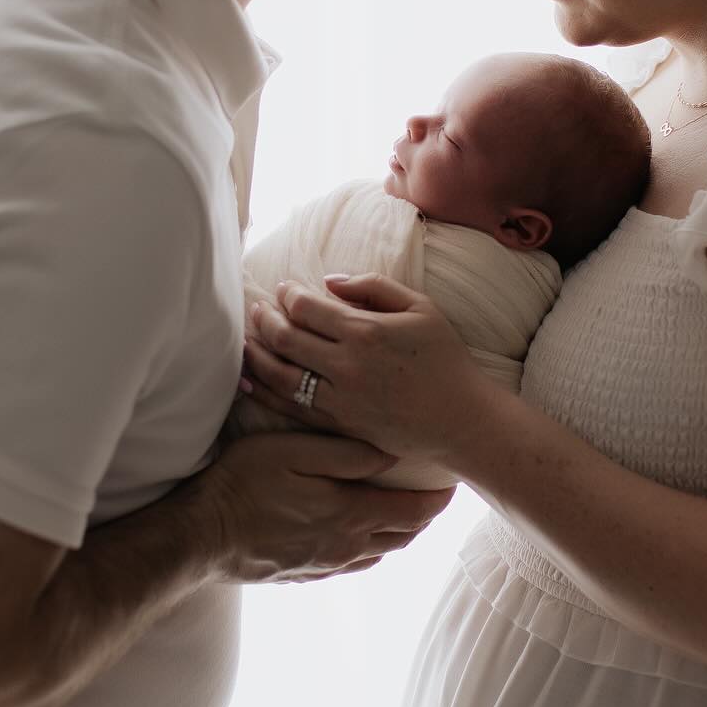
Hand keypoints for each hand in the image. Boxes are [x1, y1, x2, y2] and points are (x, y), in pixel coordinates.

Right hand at [190, 429, 453, 583]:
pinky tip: (365, 533)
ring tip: (406, 509)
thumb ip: (347, 454)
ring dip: (399, 531)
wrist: (201, 536)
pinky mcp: (306, 573)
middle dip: (424, 515)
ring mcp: (326, 564)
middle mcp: (347, 546)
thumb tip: (392, 456)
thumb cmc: (245, 482)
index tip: (453, 484)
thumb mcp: (295, 451)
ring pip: (381, 551)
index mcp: (351, 514)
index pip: (413, 511)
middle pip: (403, 535)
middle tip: (435, 493)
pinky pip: (355, 563)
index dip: (438, 499)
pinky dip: (372, 546)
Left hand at [242, 273, 494, 465]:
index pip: (307, 307)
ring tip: (246, 340)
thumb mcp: (421, 307)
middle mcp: (345, 365)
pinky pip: (290, 408)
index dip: (288, 295)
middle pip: (286, 338)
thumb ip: (374, 286)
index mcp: (365, 331)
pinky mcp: (338, 424)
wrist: (460, 419)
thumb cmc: (445, 359)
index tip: (284, 289)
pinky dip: (265, 392)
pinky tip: (252, 380)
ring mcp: (339, 399)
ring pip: (280, 375)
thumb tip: (330, 281)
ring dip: (257, 354)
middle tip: (257, 309)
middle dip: (265, 318)